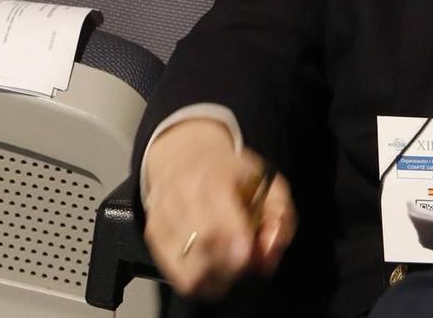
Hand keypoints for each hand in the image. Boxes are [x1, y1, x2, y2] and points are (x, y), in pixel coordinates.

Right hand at [140, 120, 295, 300]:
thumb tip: (269, 251)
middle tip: (245, 258)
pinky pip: (176, 274)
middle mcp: (181, 197)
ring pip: (188, 269)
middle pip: (203, 247)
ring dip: (216, 276)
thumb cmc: (229, 173)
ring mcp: (163, 217)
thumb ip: (279, 217)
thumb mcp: (267, 183)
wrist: (183, 154)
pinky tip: (210, 266)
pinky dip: (197, 279)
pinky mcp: (153, 234)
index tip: (249, 254)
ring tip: (227, 262)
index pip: (217, 222)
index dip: (236, 246)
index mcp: (212, 179)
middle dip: (232, 265)